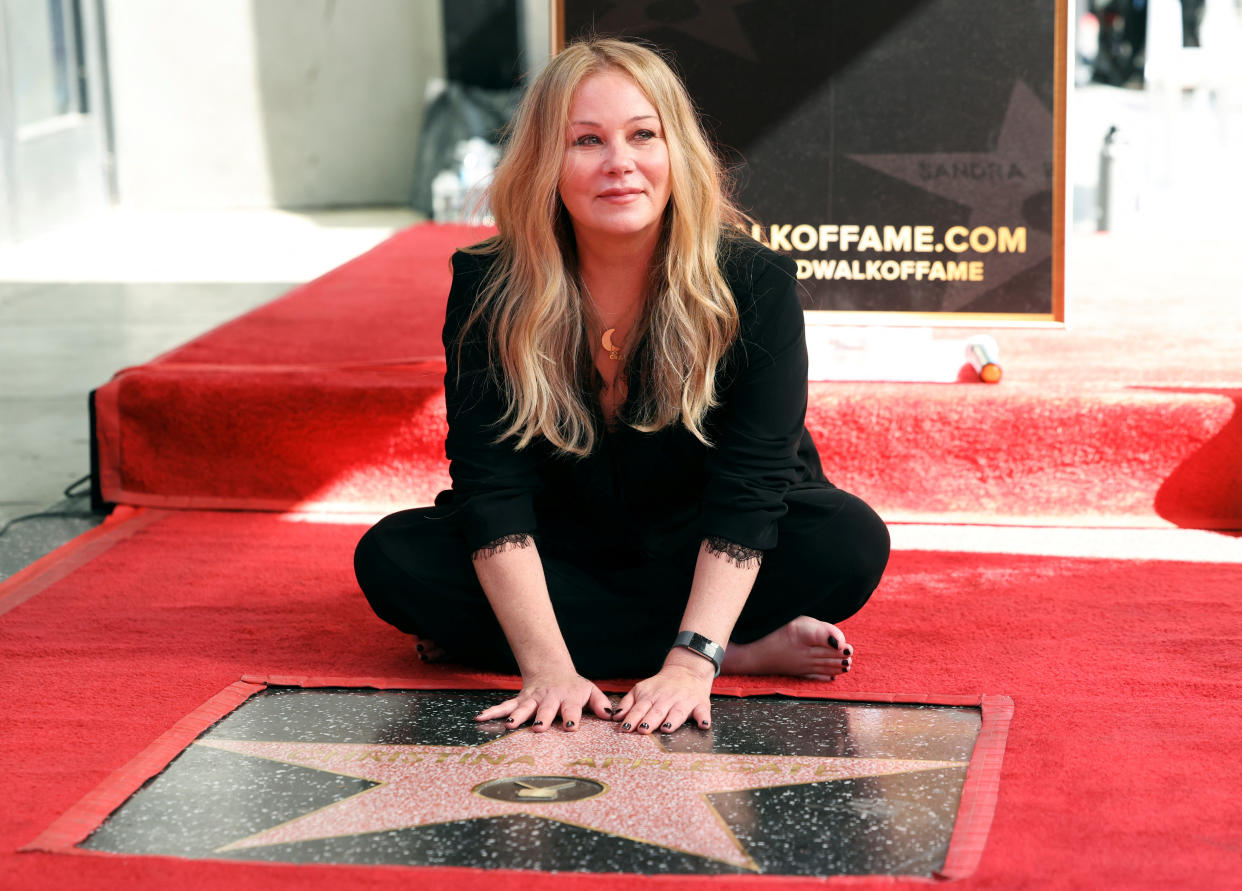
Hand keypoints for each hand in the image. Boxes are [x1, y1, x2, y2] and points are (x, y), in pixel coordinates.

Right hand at [475, 670, 612, 732]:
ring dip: (517, 716)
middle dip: (542, 717)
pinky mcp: (519, 700)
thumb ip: (601, 703)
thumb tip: (611, 715)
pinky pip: (504, 706)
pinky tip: (480, 718)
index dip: (571, 716)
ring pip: (523, 708)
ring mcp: (532, 699)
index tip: (570, 726)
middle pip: (546, 708)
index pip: (571, 708)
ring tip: (509, 725)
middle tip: (540, 727)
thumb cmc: (573, 687)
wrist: (551, 670)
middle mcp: (548, 698)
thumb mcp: (590, 691)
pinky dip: (492, 712)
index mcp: (568, 697)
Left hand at [613, 653, 713, 733]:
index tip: (626, 728)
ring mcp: (684, 701)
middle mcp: (667, 699)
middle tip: (643, 729)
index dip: (633, 718)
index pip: (639, 708)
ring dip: (672, 720)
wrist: (686, 671)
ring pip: (677, 712)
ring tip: (666, 729)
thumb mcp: (641, 689)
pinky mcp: (700, 705)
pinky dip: (703, 719)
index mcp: (650, 696)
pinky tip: (702, 725)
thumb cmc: (661, 686)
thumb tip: (616, 717)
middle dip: (650, 720)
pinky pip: (702, 712)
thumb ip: (628, 703)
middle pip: (657, 711)